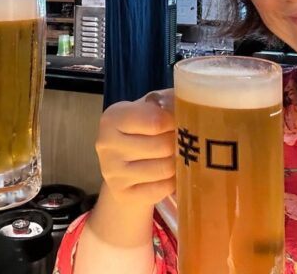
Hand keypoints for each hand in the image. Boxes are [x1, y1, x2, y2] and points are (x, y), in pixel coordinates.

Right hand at [95, 89, 175, 210]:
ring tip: (178, 157)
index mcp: (112, 117)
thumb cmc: (143, 128)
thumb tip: (191, 107)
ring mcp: (111, 172)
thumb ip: (169, 102)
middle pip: (162, 146)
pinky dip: (172, 183)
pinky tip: (169, 175)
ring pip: (164, 169)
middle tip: (183, 142)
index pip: (155, 121)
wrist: (123, 162)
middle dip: (180, 144)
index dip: (175, 122)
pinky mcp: (122, 194)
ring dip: (178, 163)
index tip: (181, 122)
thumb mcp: (152, 107)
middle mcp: (106, 144)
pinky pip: (162, 189)